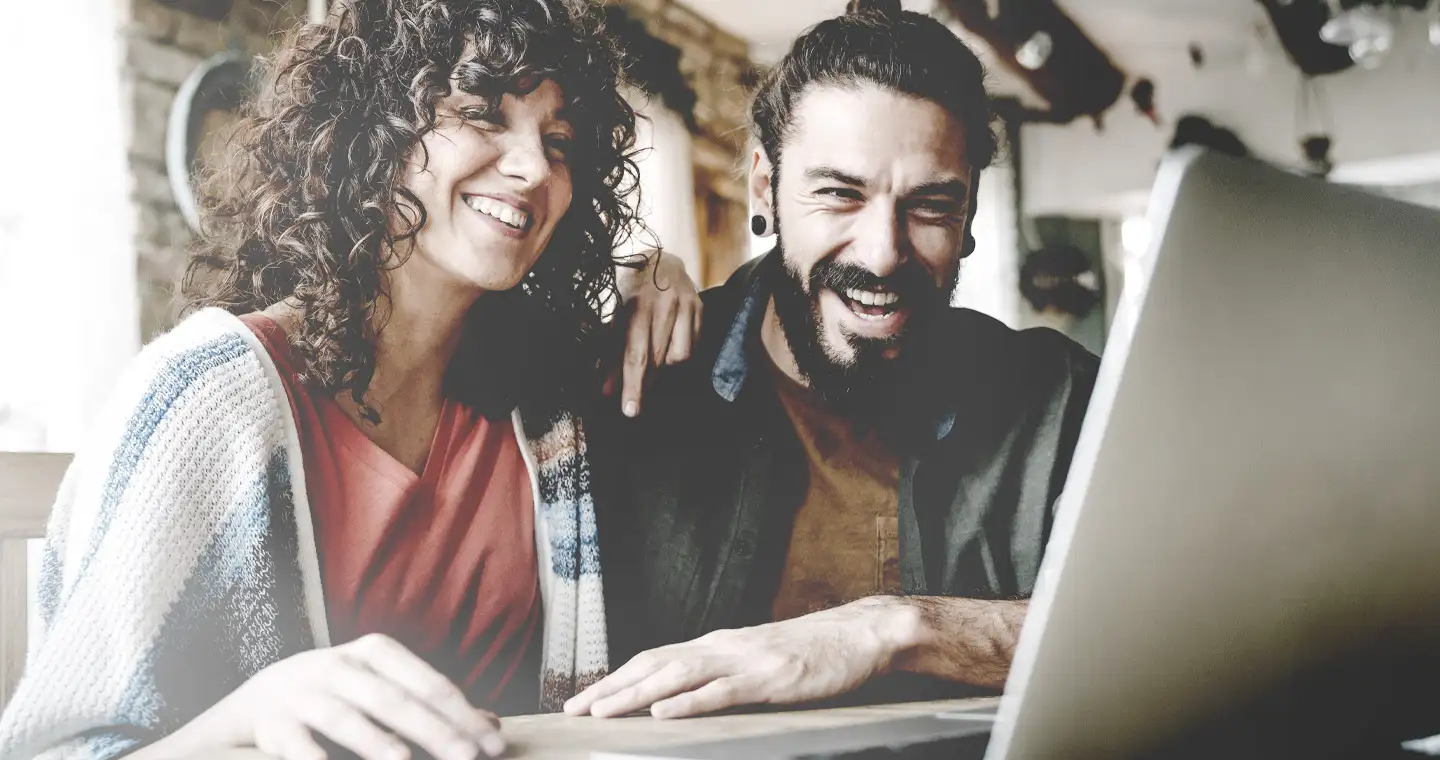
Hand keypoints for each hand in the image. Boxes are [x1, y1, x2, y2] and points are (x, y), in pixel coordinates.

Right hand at [188, 634, 503, 759]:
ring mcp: (304, 692)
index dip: (463, 714)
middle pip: (394, 700)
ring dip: (375, 740)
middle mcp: (340, 666)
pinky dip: (314, 758)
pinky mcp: (274, 723)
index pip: (428, 684)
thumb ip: (433, 705)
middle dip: (434, 730)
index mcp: (376, 652)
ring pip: (345, 717)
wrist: (258, 699)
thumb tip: (491, 724)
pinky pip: (297, 744)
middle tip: (467, 757)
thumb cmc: (339, 693)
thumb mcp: (383, 686)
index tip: (492, 743)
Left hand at [562, 599, 921, 719]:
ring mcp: (744, 661)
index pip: (655, 658)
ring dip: (635, 694)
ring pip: (677, 675)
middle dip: (612, 687)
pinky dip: (687, 702)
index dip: (617, 677)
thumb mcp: (759, 659)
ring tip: (602, 710)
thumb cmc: (813, 652)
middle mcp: (722, 646)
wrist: (860, 634)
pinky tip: (661, 713)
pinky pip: (720, 692)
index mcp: (718, 644)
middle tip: (574, 709)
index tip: (585, 697)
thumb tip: (688, 692)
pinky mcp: (768, 678)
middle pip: (654, 664)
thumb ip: (725, 673)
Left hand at [610, 250, 701, 416]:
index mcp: (637, 304)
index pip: (636, 353)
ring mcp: (687, 305)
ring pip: (680, 357)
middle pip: (658, 359)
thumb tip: (606, 392)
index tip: (629, 410)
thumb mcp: (616, 317)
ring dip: (665, 370)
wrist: (660, 260)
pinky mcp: (702, 309)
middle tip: (634, 399)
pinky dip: (680, 358)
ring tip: (653, 367)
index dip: (632, 385)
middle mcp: (664, 303)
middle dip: (645, 384)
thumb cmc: (631, 292)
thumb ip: (612, 354)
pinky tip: (669, 353)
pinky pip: (695, 348)